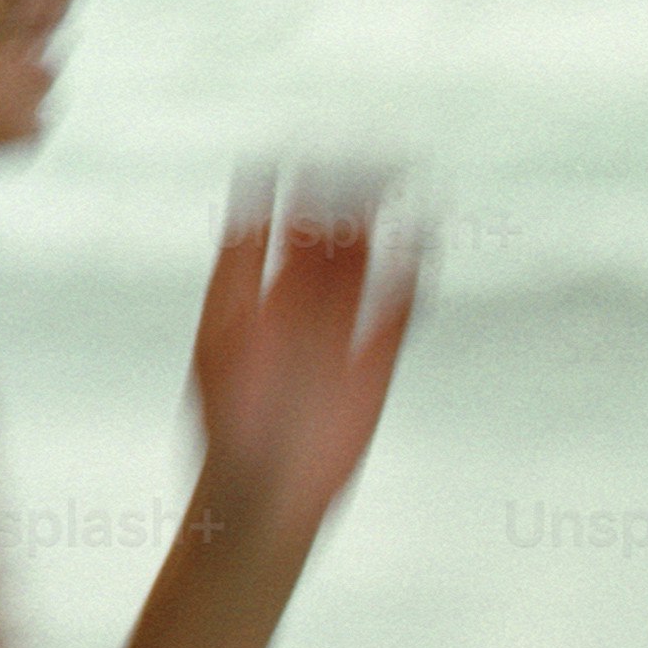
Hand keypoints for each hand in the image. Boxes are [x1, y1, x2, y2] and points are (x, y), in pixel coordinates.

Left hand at [191, 166, 418, 551]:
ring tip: (398, 182)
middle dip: (342, 197)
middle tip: (366, 159)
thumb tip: (249, 212)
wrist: (261, 495)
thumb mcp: (225, 344)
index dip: (280, 190)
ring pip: (364, 264)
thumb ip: (240, 281)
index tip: (300, 152)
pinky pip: (399, 307)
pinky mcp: (374, 364)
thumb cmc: (228, 427)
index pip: (264, 229)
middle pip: (322, 238)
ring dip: (379, 227)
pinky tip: (423, 240)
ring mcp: (336, 335)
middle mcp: (293, 312)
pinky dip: (412, 275)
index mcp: (250, 303)